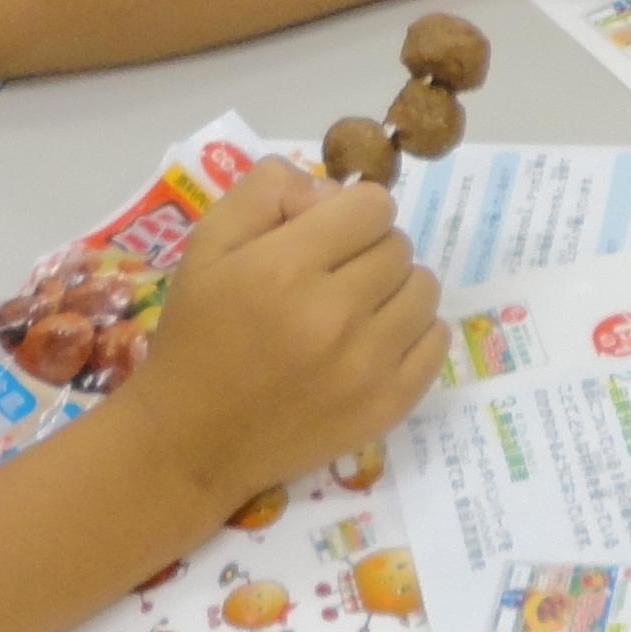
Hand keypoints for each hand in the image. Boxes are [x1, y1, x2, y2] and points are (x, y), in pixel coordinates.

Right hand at [117, 162, 443, 506]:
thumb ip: (267, 191)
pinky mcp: (388, 405)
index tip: (327, 236)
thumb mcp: (207, 245)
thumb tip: (330, 191)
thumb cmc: (196, 335)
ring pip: (424, 289)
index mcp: (285, 267)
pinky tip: (378, 340)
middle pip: (399, 245)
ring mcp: (367, 365)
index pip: (373, 205)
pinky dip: (416, 332)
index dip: (350, 212)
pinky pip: (438, 340)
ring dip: (396, 289)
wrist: (192, 441)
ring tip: (357, 309)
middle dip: (369, 249)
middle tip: (333, 277)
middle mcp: (334, 314)